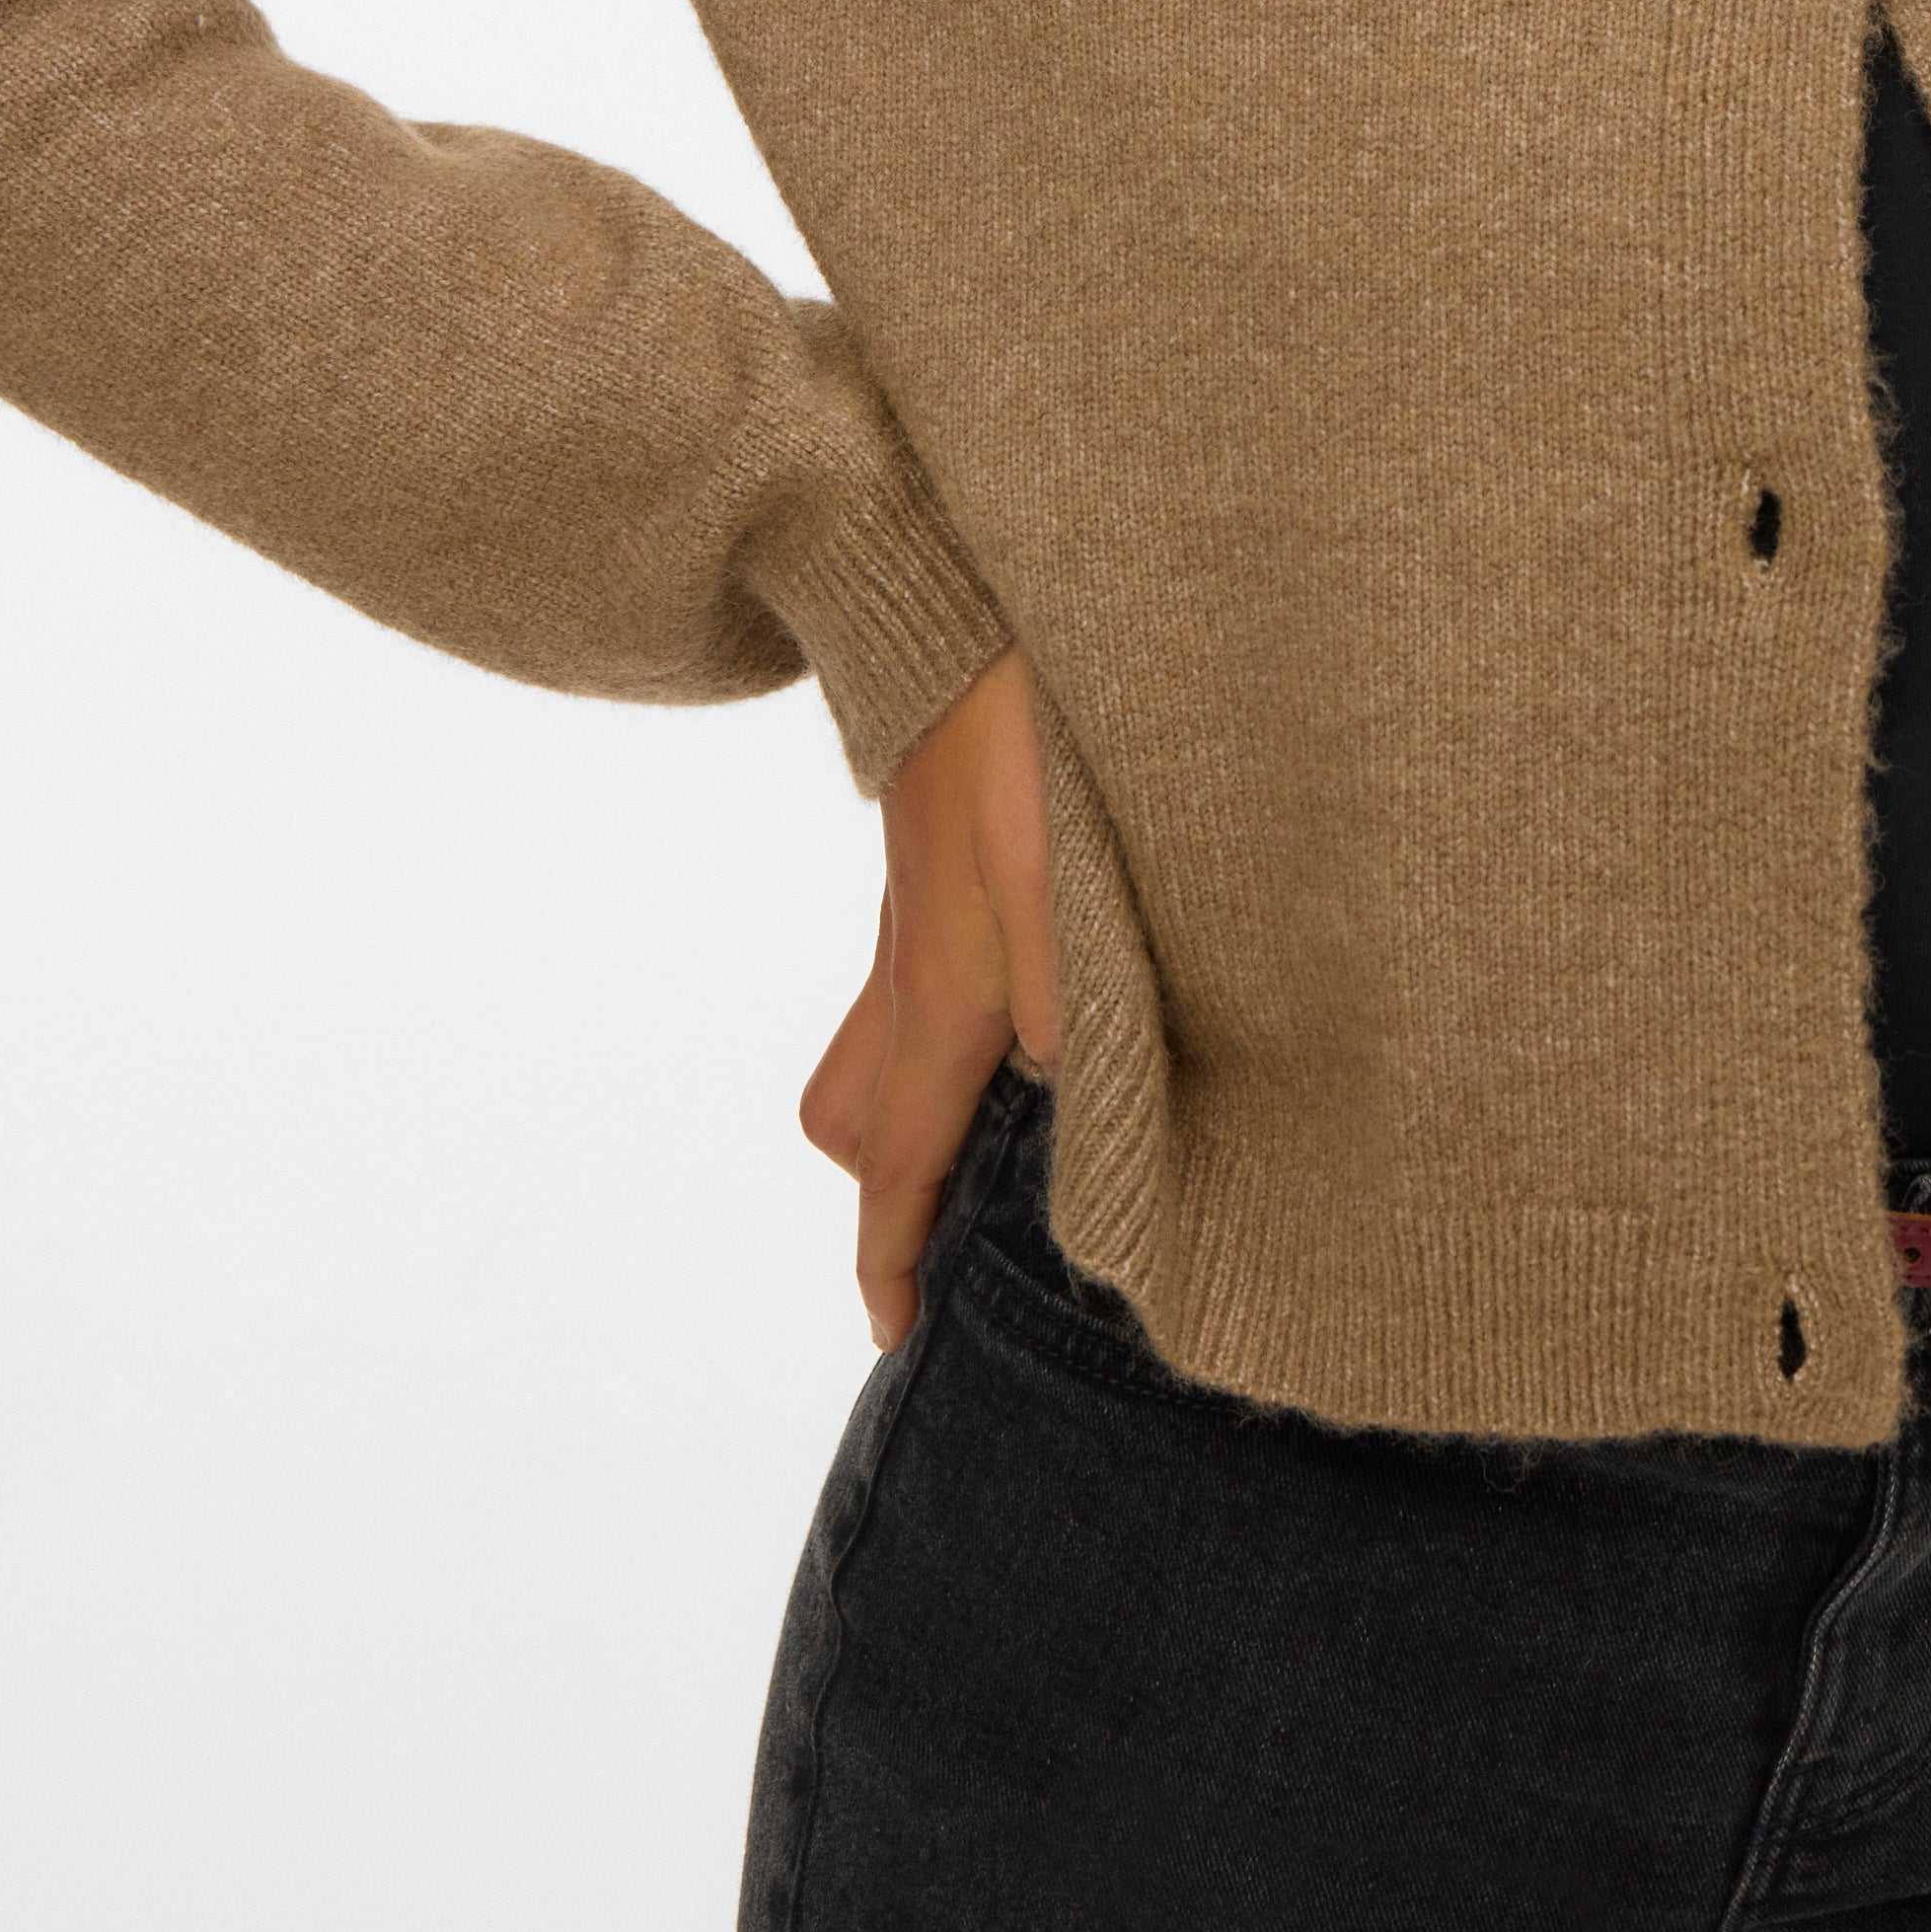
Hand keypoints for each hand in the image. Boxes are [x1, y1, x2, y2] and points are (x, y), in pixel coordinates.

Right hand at [799, 644, 1060, 1349]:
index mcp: (942, 984)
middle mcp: (911, 956)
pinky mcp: (933, 850)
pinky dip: (948, 1009)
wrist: (953, 594)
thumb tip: (1062, 1090)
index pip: (898, 1156)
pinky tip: (1030, 990)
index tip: (894, 1337)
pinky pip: (910, 967)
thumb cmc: (1030, 731)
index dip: (893, 1255)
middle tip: (957, 1222)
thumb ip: (1076, 998)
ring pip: (878, 1038)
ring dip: (920, 1096)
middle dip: (890, 1183)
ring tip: (1001, 1123)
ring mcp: (915, 900)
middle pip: (854, 1112)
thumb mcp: (1075, 873)